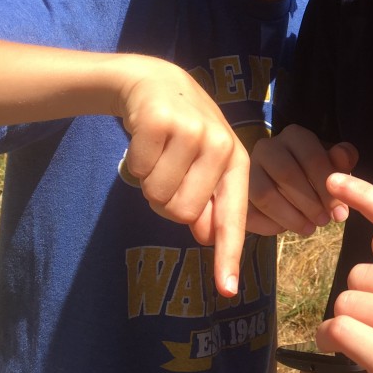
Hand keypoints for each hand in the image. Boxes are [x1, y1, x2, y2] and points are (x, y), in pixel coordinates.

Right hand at [116, 55, 248, 296]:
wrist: (156, 82)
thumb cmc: (184, 133)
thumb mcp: (204, 164)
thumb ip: (207, 202)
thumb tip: (204, 234)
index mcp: (237, 162)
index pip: (233, 218)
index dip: (229, 255)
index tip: (228, 290)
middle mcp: (221, 145)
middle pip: (183, 214)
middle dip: (166, 201)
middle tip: (168, 171)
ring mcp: (192, 131)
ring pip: (158, 195)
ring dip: (149, 182)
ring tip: (160, 154)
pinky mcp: (161, 122)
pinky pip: (139, 172)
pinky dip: (135, 163)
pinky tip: (146, 140)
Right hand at [247, 124, 357, 235]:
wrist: (288, 187)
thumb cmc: (316, 175)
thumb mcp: (333, 166)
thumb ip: (342, 160)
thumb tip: (343, 157)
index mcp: (295, 136)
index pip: (312, 157)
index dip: (327, 186)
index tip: (339, 212)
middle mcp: (268, 146)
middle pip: (286, 174)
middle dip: (309, 202)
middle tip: (323, 222)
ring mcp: (248, 168)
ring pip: (265, 194)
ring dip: (290, 216)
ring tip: (308, 228)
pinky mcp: (237, 191)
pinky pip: (249, 211)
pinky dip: (269, 225)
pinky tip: (284, 229)